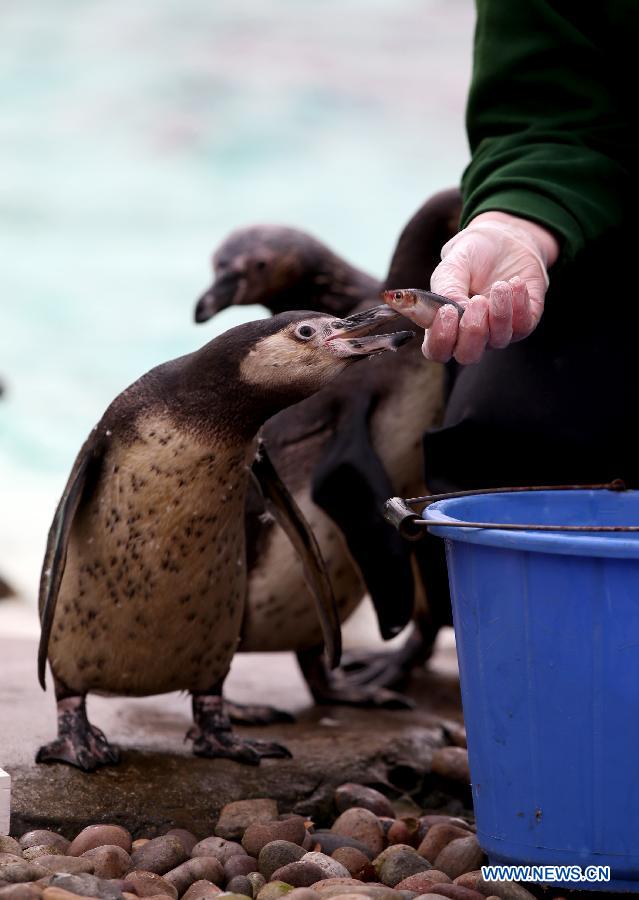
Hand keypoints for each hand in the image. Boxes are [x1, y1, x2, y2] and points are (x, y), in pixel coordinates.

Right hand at [420, 211, 558, 363]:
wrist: (506, 239)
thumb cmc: (472, 256)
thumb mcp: (452, 266)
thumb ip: (446, 289)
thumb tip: (454, 310)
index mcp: (446, 325)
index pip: (437, 350)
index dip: (440, 339)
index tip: (447, 311)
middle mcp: (471, 335)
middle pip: (468, 355)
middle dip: (473, 331)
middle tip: (477, 301)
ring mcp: (498, 332)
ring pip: (498, 340)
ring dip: (499, 313)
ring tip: (499, 285)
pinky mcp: (524, 323)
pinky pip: (523, 327)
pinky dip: (519, 305)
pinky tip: (515, 282)